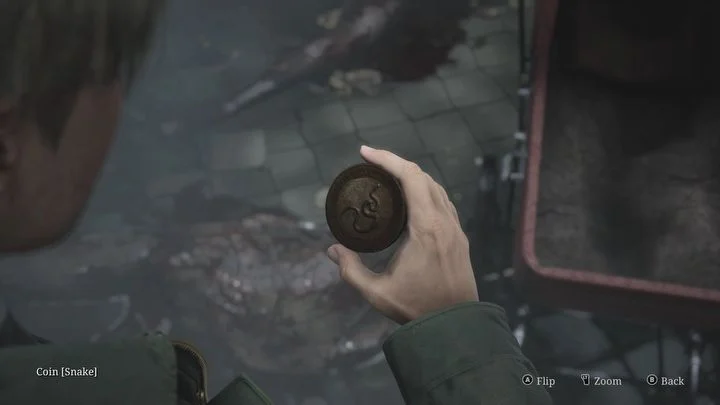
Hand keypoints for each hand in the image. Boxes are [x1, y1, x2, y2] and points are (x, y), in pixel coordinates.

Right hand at [327, 146, 478, 324]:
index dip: (387, 159)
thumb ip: (351, 270)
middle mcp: (445, 221)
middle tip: (371, 164)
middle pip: (424, 177)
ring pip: (437, 188)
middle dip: (396, 164)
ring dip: (413, 177)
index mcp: (426, 227)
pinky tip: (411, 201)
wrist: (455, 326)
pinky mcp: (460, 238)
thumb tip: (332, 249)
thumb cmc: (415, 308)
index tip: (364, 153)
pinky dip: (425, 192)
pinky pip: (443, 202)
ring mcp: (456, 228)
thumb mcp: (376, 292)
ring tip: (388, 178)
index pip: (410, 177)